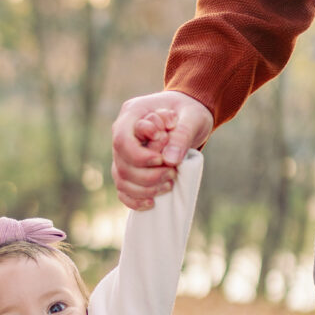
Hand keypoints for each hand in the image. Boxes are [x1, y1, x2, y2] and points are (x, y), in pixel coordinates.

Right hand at [111, 90, 213, 208]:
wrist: (187, 117)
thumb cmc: (189, 111)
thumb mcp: (192, 117)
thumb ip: (182, 134)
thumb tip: (169, 160)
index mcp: (132, 114)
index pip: (122, 141)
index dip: (141, 156)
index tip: (164, 159)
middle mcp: (122, 134)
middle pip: (122, 164)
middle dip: (148, 176)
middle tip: (172, 172)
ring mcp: (122, 153)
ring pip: (121, 179)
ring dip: (145, 189)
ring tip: (169, 184)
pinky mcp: (128, 169)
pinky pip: (123, 190)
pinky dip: (135, 200)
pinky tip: (152, 202)